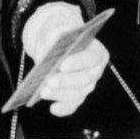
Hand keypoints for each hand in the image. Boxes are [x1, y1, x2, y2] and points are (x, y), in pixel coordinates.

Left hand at [22, 1, 109, 116]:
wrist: (55, 48)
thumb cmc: (59, 38)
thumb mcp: (57, 29)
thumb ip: (57, 32)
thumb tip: (54, 39)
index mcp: (97, 52)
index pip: (91, 58)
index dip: (78, 62)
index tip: (62, 64)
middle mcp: (95, 71)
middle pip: (84, 79)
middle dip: (65, 81)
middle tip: (49, 81)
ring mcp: (87, 86)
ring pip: (77, 94)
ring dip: (60, 94)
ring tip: (43, 91)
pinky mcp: (77, 97)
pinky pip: (72, 106)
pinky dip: (63, 109)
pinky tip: (53, 108)